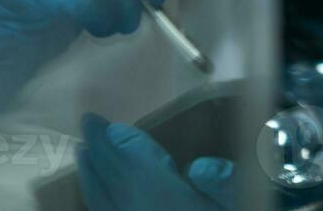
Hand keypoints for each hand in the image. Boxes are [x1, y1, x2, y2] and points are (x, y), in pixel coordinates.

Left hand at [78, 114, 233, 210]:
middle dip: (96, 155)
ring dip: (91, 178)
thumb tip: (201, 168)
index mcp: (159, 200)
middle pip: (108, 182)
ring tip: (83, 158)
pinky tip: (98, 199)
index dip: (108, 140)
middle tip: (86, 129)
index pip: (125, 164)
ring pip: (100, 203)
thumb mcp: (239, 201)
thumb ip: (225, 182)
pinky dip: (97, 202)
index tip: (93, 120)